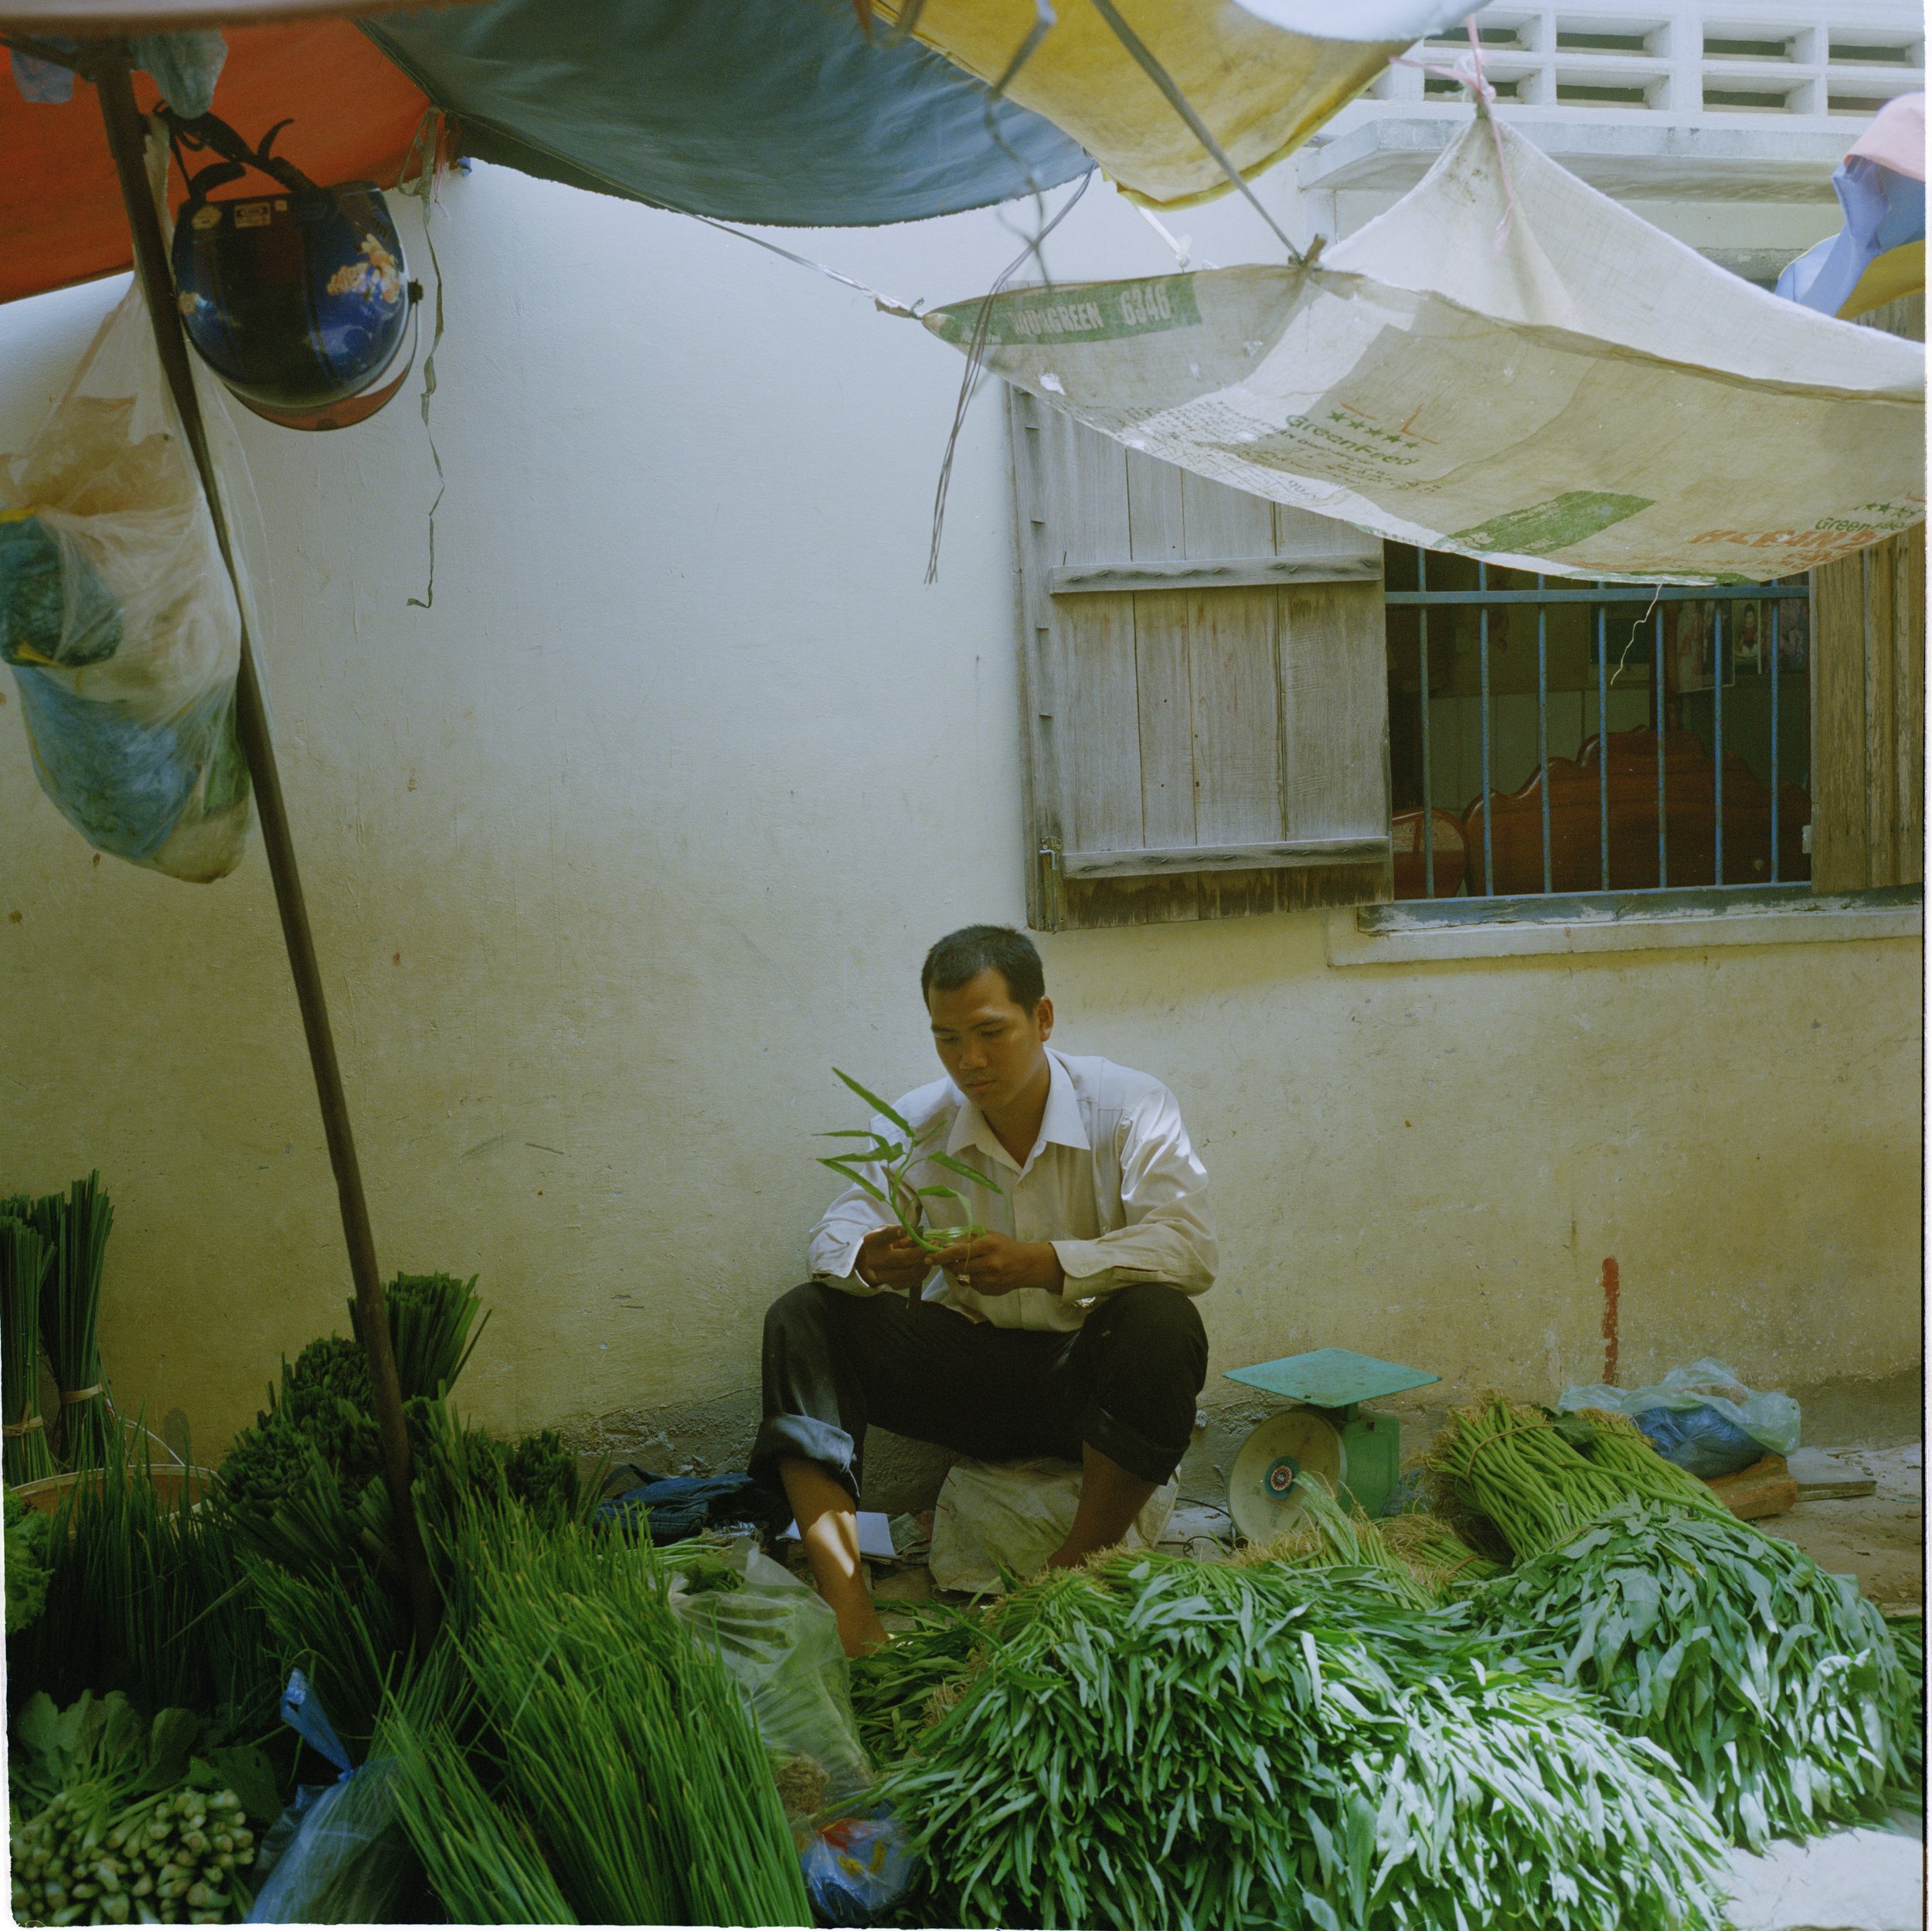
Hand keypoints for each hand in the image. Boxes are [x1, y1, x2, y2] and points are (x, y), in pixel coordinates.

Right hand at [854, 1225, 929, 1292]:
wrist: (878, 1257)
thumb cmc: (888, 1239)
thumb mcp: (893, 1229)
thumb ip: (904, 1233)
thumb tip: (919, 1240)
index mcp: (872, 1242)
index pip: (885, 1236)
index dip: (895, 1233)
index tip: (905, 1229)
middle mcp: (874, 1261)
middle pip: (902, 1259)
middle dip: (921, 1252)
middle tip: (935, 1244)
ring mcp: (883, 1276)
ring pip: (911, 1272)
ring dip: (926, 1262)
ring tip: (933, 1252)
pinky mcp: (892, 1285)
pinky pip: (913, 1280)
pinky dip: (924, 1271)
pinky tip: (927, 1262)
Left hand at [925, 1230, 1064, 1297]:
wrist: (1027, 1265)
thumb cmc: (1005, 1246)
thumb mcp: (989, 1235)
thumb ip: (968, 1239)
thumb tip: (946, 1245)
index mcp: (989, 1245)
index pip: (959, 1252)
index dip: (941, 1255)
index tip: (928, 1257)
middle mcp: (990, 1263)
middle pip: (958, 1267)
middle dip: (949, 1264)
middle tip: (947, 1259)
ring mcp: (991, 1280)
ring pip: (963, 1277)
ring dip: (961, 1271)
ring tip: (972, 1264)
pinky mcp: (990, 1291)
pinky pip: (972, 1285)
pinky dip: (972, 1279)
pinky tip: (982, 1273)